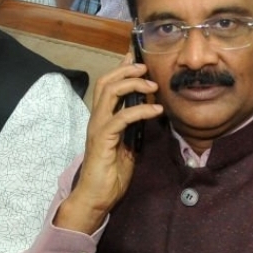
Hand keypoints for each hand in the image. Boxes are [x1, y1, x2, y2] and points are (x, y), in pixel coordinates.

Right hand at [54, 53, 162, 233]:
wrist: (96, 197)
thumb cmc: (111, 174)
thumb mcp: (127, 145)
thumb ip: (133, 128)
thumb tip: (148, 112)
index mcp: (102, 118)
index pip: (108, 85)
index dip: (121, 68)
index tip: (137, 56)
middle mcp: (96, 118)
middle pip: (106, 82)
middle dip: (126, 69)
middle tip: (146, 66)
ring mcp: (98, 127)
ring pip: (110, 92)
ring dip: (133, 83)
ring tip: (152, 84)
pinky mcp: (103, 139)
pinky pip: (121, 117)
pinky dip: (140, 110)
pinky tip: (156, 110)